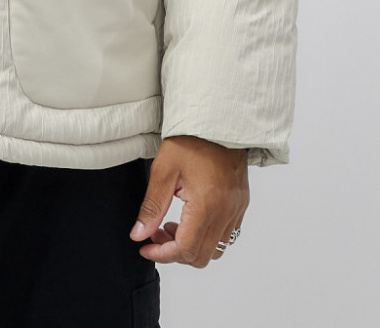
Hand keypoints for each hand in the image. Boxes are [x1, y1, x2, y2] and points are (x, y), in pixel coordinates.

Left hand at [129, 135, 248, 267]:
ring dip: (191, 246)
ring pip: (215, 250)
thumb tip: (139, 234)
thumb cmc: (192, 139)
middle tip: (156, 234)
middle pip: (201, 257)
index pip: (185, 249)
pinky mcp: (240, 205)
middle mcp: (226, 213)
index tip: (145, 247)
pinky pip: (226, 236)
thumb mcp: (164, 169)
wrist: (218, 122)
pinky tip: (190, 219)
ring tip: (171, 226)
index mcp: (207, 205)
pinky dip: (206, 237)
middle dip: (174, 252)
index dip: (162, 254)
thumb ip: (152, 206)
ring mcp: (236, 210)